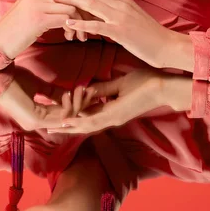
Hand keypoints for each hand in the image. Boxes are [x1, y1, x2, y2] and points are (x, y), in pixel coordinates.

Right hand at [0, 0, 88, 59]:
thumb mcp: (28, 14)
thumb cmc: (13, 32)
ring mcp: (37, 5)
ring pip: (70, 9)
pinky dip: (72, 29)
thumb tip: (64, 11)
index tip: (82, 20)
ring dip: (79, 24)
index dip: (76, 7)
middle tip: (85, 30)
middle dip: (82, 15)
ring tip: (78, 37)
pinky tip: (70, 37)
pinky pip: (65, 20)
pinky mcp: (39, 18)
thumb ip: (44, 7)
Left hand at [0, 67, 83, 130]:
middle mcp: (36, 123)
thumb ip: (53, 93)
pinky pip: (59, 116)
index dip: (75, 104)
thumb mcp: (39, 86)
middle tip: (89, 91)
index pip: (61, 114)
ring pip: (65, 118)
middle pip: (66, 118)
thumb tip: (69, 95)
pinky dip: (67, 105)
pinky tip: (69, 93)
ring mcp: (36, 123)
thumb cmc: (14, 79)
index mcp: (36, 117)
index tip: (86, 92)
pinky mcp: (36, 119)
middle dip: (80, 105)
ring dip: (76, 104)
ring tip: (81, 90)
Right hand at [45, 69, 192, 134]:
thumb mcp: (117, 83)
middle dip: (65, 126)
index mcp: (110, 110)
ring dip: (69, 126)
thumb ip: (102, 88)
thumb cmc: (144, 82)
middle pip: (83, 125)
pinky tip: (69, 121)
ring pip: (86, 125)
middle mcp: (110, 118)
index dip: (71, 115)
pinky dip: (81, 121)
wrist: (162, 86)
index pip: (87, 116)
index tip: (57, 112)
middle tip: (48, 128)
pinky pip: (95, 120)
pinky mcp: (116, 115)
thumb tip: (86, 88)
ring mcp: (113, 118)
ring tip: (53, 127)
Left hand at [47, 0, 183, 68]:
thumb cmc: (148, 37)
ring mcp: (120, 17)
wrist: (167, 47)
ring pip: (91, 5)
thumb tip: (99, 13)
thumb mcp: (131, 19)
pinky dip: (81, 23)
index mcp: (122, 0)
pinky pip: (97, 25)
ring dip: (71, 1)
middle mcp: (120, 4)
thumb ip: (115, 14)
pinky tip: (68, 22)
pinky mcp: (121, 31)